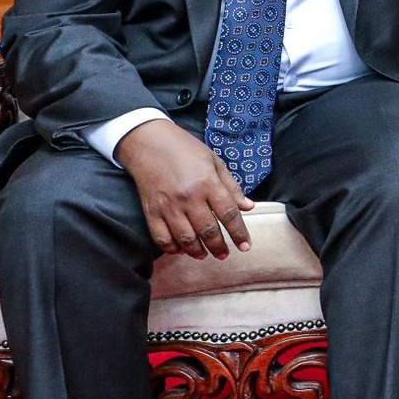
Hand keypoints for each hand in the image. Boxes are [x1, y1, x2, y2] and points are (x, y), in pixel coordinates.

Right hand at [117, 119, 252, 259]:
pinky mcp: (151, 212)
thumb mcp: (215, 162)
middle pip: (207, 230)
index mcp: (208, 183)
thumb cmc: (186, 150)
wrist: (149, 143)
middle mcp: (189, 198)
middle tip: (225, 255)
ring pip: (185, 238)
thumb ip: (231, 186)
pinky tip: (181, 250)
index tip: (246, 246)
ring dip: (197, 251)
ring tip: (205, 255)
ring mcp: (168, 207)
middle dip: (218, 246)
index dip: (239, 232)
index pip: (228, 214)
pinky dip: (172, 248)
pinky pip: (161, 238)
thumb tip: (248, 207)